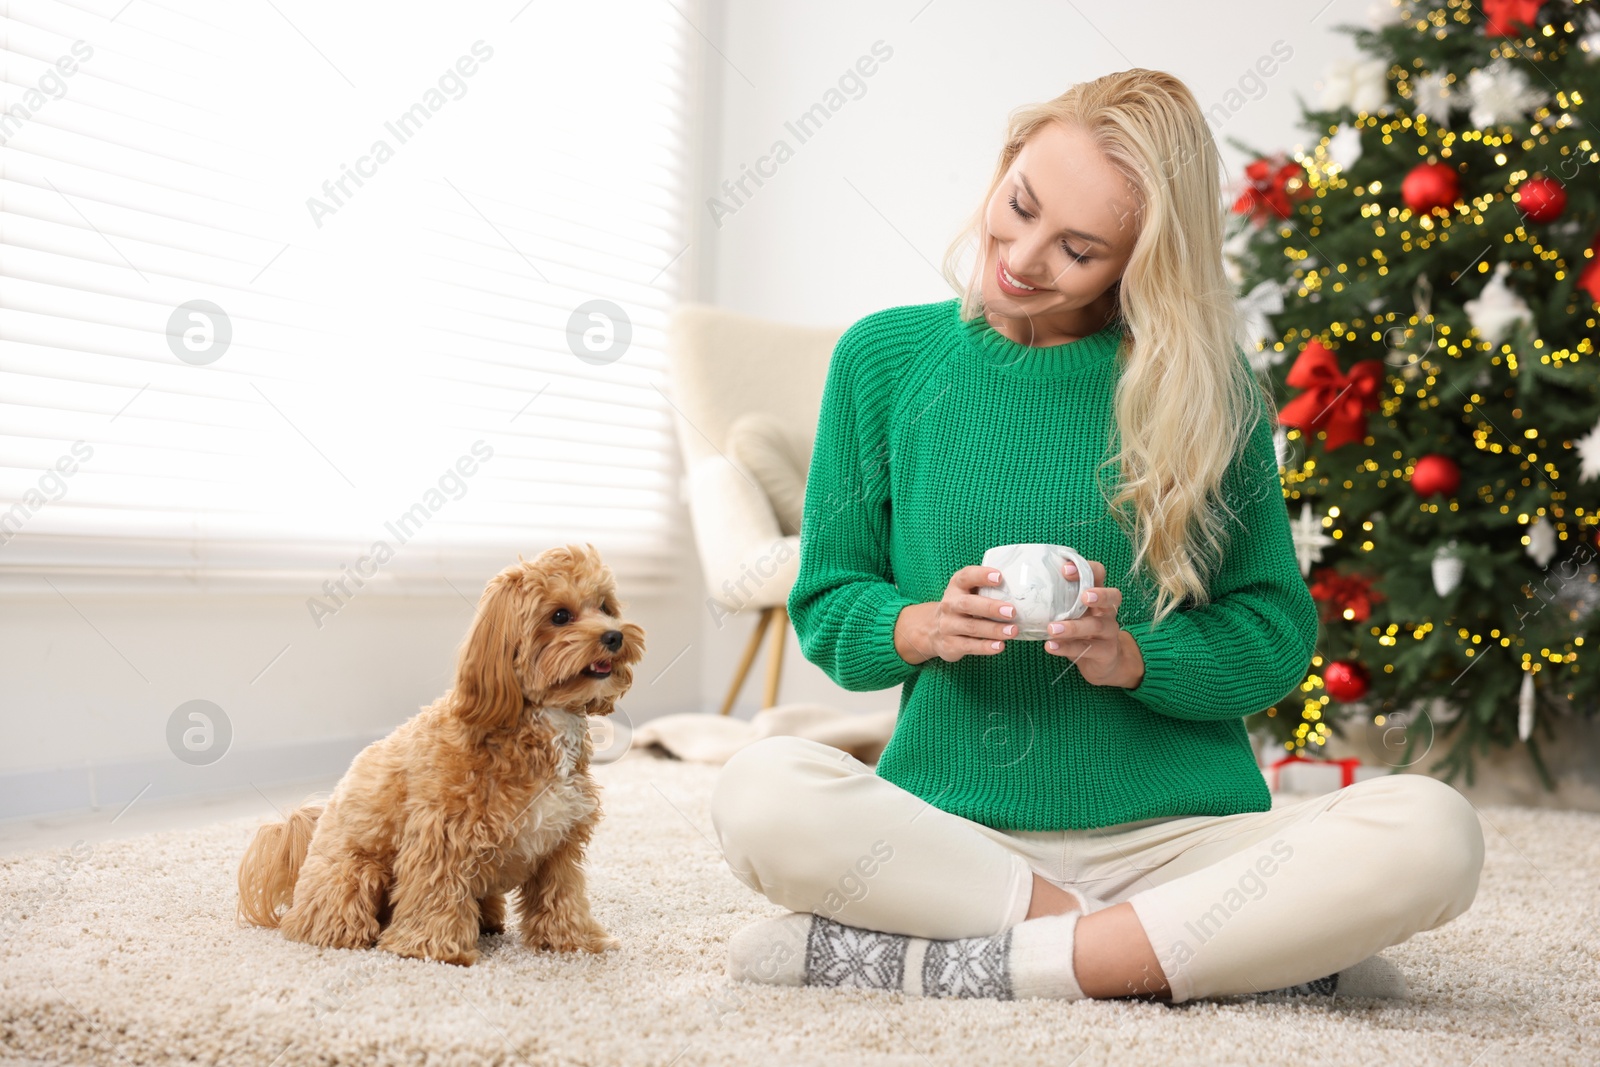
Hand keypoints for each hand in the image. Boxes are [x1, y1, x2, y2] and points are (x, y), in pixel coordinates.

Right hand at [893, 564, 1018, 664]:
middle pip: (968, 604)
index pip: (966, 577)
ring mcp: (947, 625)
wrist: (932, 630)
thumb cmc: (962, 607)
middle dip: (990, 607)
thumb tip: (1025, 592)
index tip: (999, 577)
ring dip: (993, 629)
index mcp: (957, 586)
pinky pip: (969, 646)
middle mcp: (949, 604)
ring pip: (971, 627)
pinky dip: (985, 647)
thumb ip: (988, 590)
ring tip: (1013, 631)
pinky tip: (999, 646)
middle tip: (1012, 611)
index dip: (981, 575)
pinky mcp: (950, 644)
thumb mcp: (968, 593)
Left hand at [1043, 557, 1144, 687]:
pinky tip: (1050, 646)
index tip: (1064, 569)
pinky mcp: (1106, 652)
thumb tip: (1022, 586)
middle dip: (1099, 595)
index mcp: (1097, 595)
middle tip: (1083, 596)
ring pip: (1096, 626)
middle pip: (1113, 596)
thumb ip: (1057, 599)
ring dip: (1073, 627)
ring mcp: (1109, 631)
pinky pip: (1087, 648)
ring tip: (1051, 629)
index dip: (1086, 568)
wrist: (1103, 661)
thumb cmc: (1081, 630)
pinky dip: (1067, 647)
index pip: (1098, 574)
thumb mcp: (1072, 612)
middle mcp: (1107, 610)